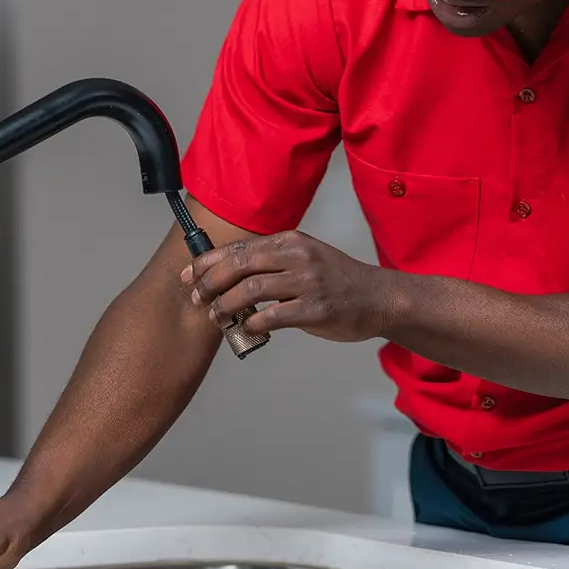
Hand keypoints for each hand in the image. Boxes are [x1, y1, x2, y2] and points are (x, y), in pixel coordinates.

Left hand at [182, 230, 399, 343]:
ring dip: (227, 305)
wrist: (378, 298)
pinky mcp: (317, 309)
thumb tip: (229, 276)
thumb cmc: (337, 281)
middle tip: (197, 298)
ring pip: (253, 289)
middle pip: (240, 265)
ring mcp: (309, 282)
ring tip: (216, 316)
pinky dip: (253, 323)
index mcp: (290, 241)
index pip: (240, 248)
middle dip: (211, 283)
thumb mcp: (305, 257)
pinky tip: (246, 327)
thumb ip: (272, 262)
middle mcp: (298, 256)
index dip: (209, 262)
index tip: (189, 276)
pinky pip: (274, 316)